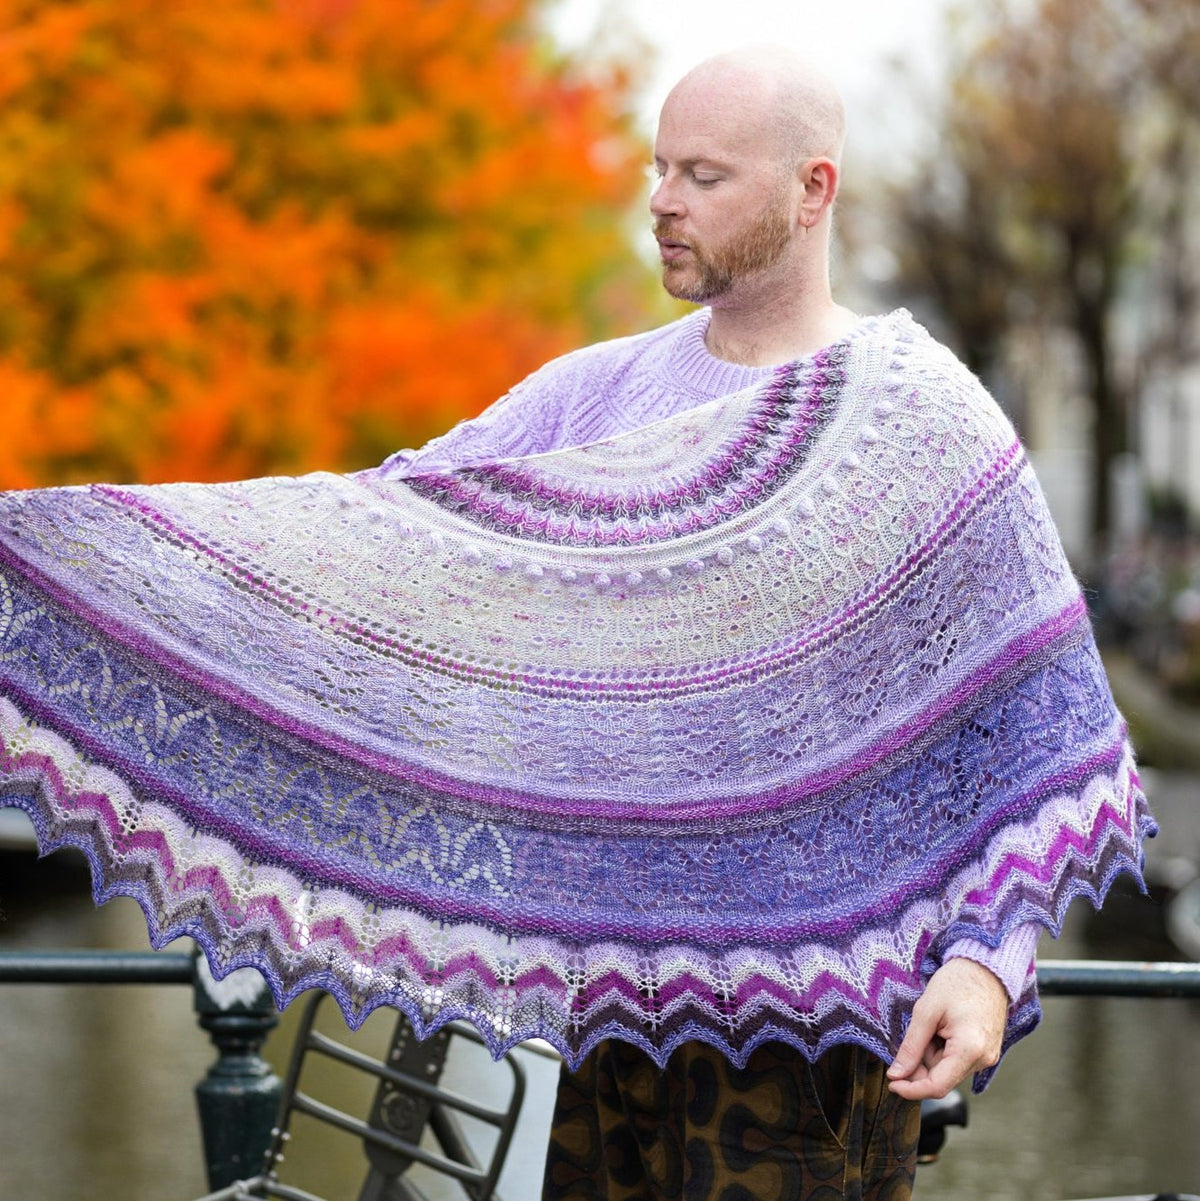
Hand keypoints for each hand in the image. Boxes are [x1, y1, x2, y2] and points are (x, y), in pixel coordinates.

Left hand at [886, 957, 1007, 1098]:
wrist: (986, 967)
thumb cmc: (956, 982)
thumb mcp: (926, 1011)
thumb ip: (911, 1046)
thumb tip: (896, 1074)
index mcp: (970, 1050)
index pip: (937, 1087)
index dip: (911, 1089)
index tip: (891, 1082)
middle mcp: (983, 1060)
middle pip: (941, 1078)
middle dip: (919, 1064)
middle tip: (912, 1036)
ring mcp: (987, 1056)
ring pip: (947, 1069)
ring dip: (930, 1054)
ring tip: (932, 1024)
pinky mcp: (986, 1050)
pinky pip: (957, 1060)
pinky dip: (942, 1049)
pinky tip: (941, 1028)